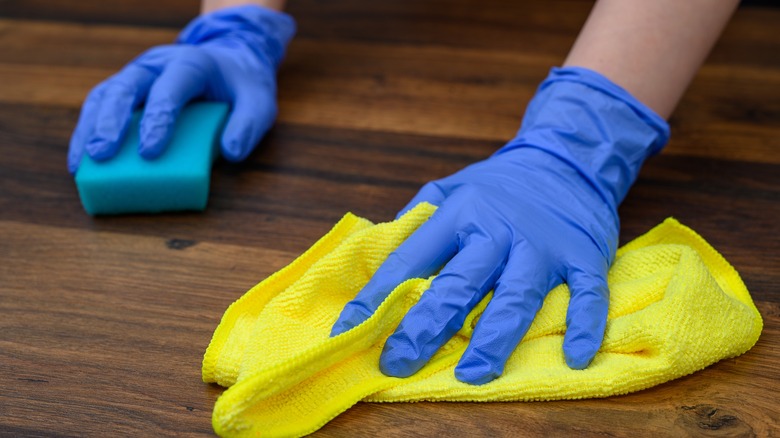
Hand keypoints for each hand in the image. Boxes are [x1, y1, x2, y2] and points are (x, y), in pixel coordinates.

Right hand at [67, 5, 294, 173]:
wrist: (230, 63)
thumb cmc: (242, 88)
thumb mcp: (259, 104)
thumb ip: (248, 126)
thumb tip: (231, 154)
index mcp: (191, 64)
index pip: (169, 89)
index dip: (157, 119)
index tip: (149, 152)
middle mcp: (158, 65)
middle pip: (126, 87)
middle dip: (111, 122)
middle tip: (102, 154)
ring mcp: (138, 75)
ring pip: (105, 95)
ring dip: (90, 127)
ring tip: (83, 163)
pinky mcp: (127, 90)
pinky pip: (101, 106)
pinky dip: (88, 130)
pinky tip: (81, 160)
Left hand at [330, 67, 669, 384]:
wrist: (567, 156)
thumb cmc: (500, 183)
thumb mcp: (452, 187)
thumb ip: (419, 218)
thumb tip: (382, 252)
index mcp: (460, 213)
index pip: (410, 258)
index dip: (377, 296)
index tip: (350, 330)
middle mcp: (498, 229)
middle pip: (458, 283)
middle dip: (425, 326)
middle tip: (399, 362)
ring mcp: (542, 244)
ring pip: (515, 296)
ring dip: (493, 339)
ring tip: (471, 375)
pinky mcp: (584, 254)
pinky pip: (587, 294)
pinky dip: (585, 325)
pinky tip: (575, 357)